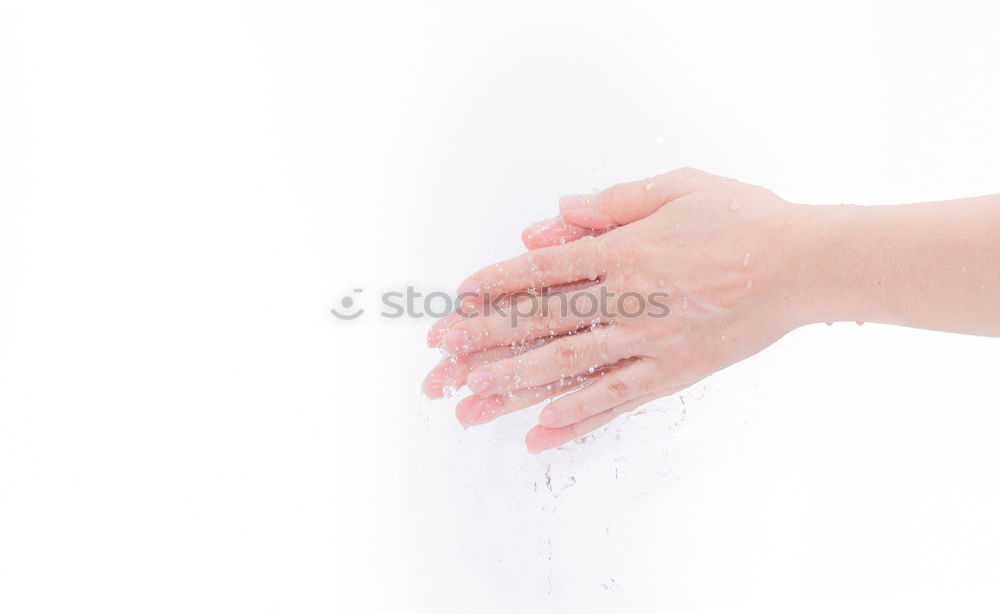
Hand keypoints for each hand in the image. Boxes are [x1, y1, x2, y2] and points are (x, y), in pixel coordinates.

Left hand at [431, 168, 803, 452]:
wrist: (805, 264)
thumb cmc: (743, 218)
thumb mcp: (677, 187)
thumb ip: (611, 204)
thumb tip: (552, 216)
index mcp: (625, 250)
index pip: (545, 269)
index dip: (496, 283)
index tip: (457, 298)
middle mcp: (630, 299)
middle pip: (544, 322)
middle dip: (487, 337)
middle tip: (440, 356)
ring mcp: (650, 342)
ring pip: (570, 367)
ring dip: (515, 384)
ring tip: (470, 401)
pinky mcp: (673, 373)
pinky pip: (617, 399)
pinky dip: (578, 418)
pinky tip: (540, 434)